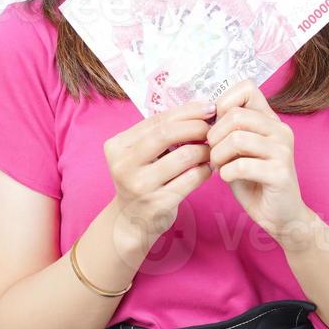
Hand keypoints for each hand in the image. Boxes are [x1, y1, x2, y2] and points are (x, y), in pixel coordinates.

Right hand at [104, 100, 214, 249]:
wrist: (132, 220)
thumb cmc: (143, 179)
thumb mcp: (140, 154)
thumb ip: (161, 132)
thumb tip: (200, 107)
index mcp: (116, 146)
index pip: (156, 120)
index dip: (186, 111)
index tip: (208, 107)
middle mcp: (123, 165)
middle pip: (166, 134)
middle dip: (195, 127)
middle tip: (212, 127)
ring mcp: (139, 186)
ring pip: (183, 157)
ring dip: (204, 150)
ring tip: (212, 149)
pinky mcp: (157, 204)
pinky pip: (190, 179)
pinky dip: (204, 170)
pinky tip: (209, 168)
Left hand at [206, 80, 312, 241]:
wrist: (281, 216)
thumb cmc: (254, 181)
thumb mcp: (238, 150)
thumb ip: (227, 130)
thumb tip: (201, 115)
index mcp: (270, 120)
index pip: (246, 88)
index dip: (223, 103)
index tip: (215, 127)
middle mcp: (280, 130)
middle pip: (235, 115)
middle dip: (214, 136)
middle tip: (213, 153)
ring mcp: (283, 150)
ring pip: (236, 138)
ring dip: (218, 155)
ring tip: (218, 166)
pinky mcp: (280, 173)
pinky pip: (241, 165)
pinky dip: (226, 173)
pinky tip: (227, 178)